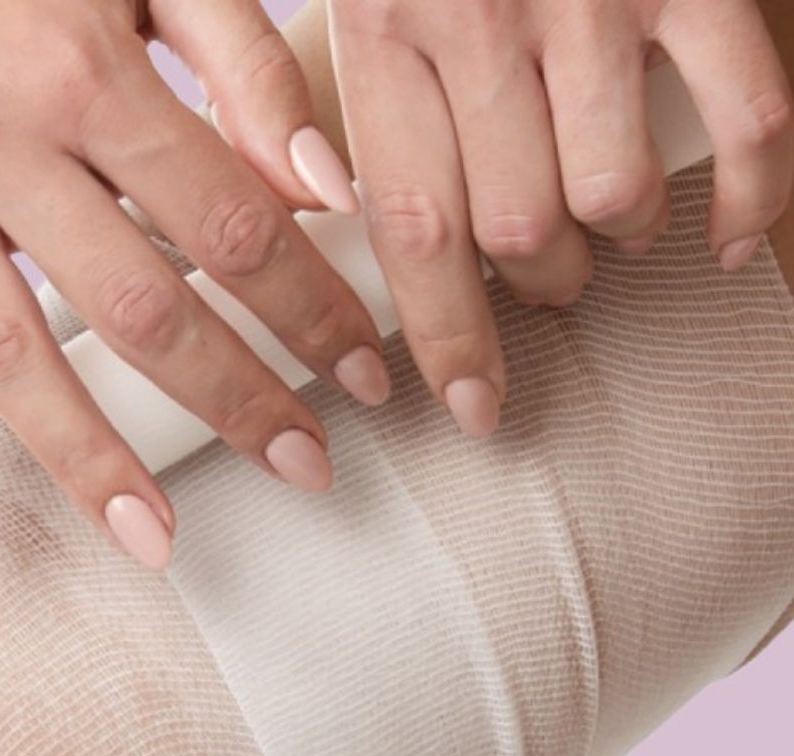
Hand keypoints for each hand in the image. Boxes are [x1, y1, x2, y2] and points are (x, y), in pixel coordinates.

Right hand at [0, 0, 390, 568]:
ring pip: (6, 352)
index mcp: (82, 66)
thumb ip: (244, 66)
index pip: (231, 229)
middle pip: (136, 309)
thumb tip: (325, 196)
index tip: (363, 377)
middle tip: (309, 470)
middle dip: (237, 401)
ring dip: (89, 458)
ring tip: (158, 540)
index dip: (311, 313)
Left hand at [327, 0, 793, 438]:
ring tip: (608, 231)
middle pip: (514, 230)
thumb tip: (319, 204)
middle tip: (542, 280)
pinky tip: (726, 239)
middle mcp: (487, 19)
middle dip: (534, 285)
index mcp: (387, 22)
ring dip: (615, 240)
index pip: (412, 233)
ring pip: (610, 195)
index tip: (465, 406)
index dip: (441, 340)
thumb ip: (318, 75)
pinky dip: (747, 196)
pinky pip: (743, 114)